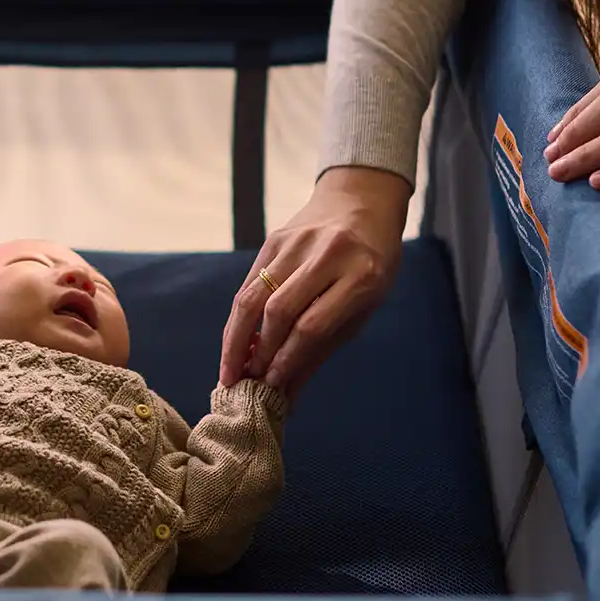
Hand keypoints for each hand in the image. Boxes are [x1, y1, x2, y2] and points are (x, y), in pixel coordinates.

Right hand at [219, 166, 409, 399]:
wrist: (362, 203)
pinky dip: (238, 316)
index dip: (287, 360)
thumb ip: (322, 349)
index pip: (313, 325)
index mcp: (361, 275)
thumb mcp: (363, 306)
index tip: (271, 386)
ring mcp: (297, 242)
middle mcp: (328, 254)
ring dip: (236, 338)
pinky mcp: (274, 237)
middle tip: (245, 384)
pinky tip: (235, 340)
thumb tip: (288, 397)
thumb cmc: (370, 264)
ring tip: (229, 370)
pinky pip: (249, 282)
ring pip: (254, 296)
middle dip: (258, 352)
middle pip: (278, 310)